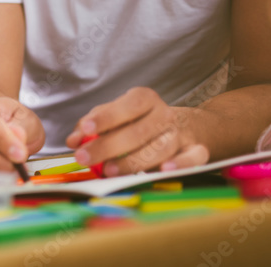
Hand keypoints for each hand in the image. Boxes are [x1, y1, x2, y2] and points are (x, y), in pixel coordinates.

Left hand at [66, 87, 207, 175]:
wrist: (186, 127)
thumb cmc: (140, 121)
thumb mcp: (116, 115)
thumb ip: (92, 125)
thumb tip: (73, 140)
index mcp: (144, 99)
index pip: (126, 105)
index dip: (106, 117)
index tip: (86, 129)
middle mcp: (164, 114)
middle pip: (137, 131)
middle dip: (107, 146)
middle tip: (84, 158)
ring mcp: (181, 134)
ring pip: (158, 149)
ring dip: (132, 162)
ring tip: (108, 170)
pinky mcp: (196, 152)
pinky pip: (192, 159)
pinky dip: (181, 164)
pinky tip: (164, 170)